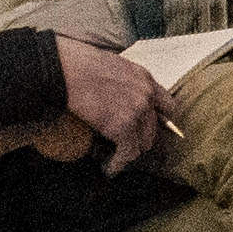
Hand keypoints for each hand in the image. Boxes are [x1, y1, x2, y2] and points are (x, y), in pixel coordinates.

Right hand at [50, 35, 168, 156]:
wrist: (65, 69)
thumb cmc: (78, 63)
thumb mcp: (113, 66)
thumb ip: (124, 82)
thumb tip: (118, 97)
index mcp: (144, 78)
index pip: (167, 105)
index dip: (158, 120)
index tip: (148, 128)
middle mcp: (146, 95)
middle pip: (154, 128)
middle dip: (140, 138)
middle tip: (125, 144)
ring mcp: (137, 111)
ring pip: (143, 143)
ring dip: (128, 151)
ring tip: (116, 157)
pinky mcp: (123, 127)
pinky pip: (127, 153)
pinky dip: (118, 163)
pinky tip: (109, 168)